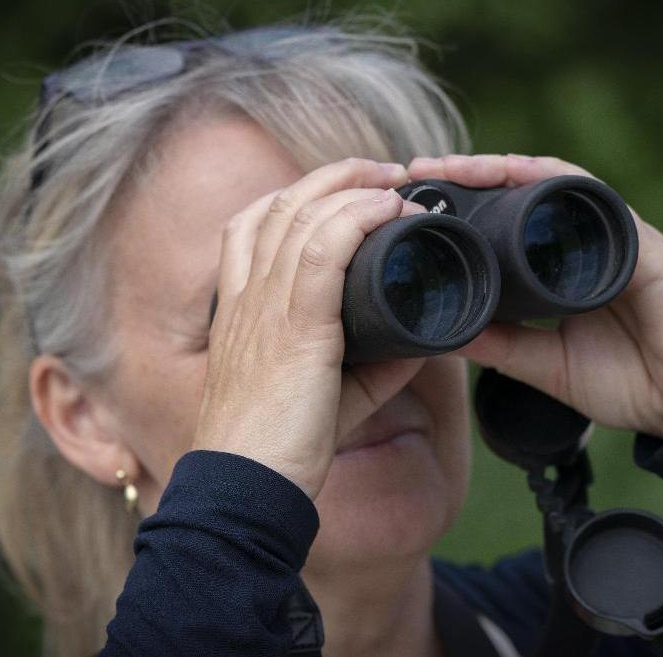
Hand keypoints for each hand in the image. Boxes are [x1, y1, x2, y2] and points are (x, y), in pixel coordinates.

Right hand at [194, 158, 425, 497]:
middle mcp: (247, 299)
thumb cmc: (279, 448)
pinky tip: (387, 209)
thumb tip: (423, 342)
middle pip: (280, 205)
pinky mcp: (296, 328)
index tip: (347, 191)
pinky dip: (357, 217)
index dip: (297, 196)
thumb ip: (373, 365)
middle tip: (385, 172)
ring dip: (353, 186)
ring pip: (301, 216)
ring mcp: (266, 309)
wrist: (249, 489)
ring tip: (395, 182)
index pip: (250, 226)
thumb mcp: (328, 395)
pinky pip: (322, 250)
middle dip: (335, 176)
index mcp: (240, 310)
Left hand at [408, 154, 662, 437]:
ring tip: (457, 165)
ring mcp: (614, 237)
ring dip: (503, 167)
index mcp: (560, 266)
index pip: (505, 220)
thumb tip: (443, 331)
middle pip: (522, 191)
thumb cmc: (629, 378)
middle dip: (471, 174)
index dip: (463, 207)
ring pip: (553, 183)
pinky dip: (556, 182)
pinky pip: (597, 200)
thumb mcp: (545, 365)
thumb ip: (500, 346)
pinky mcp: (642, 245)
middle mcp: (584, 241)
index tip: (414, 203)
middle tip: (419, 168)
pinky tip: (520, 171)